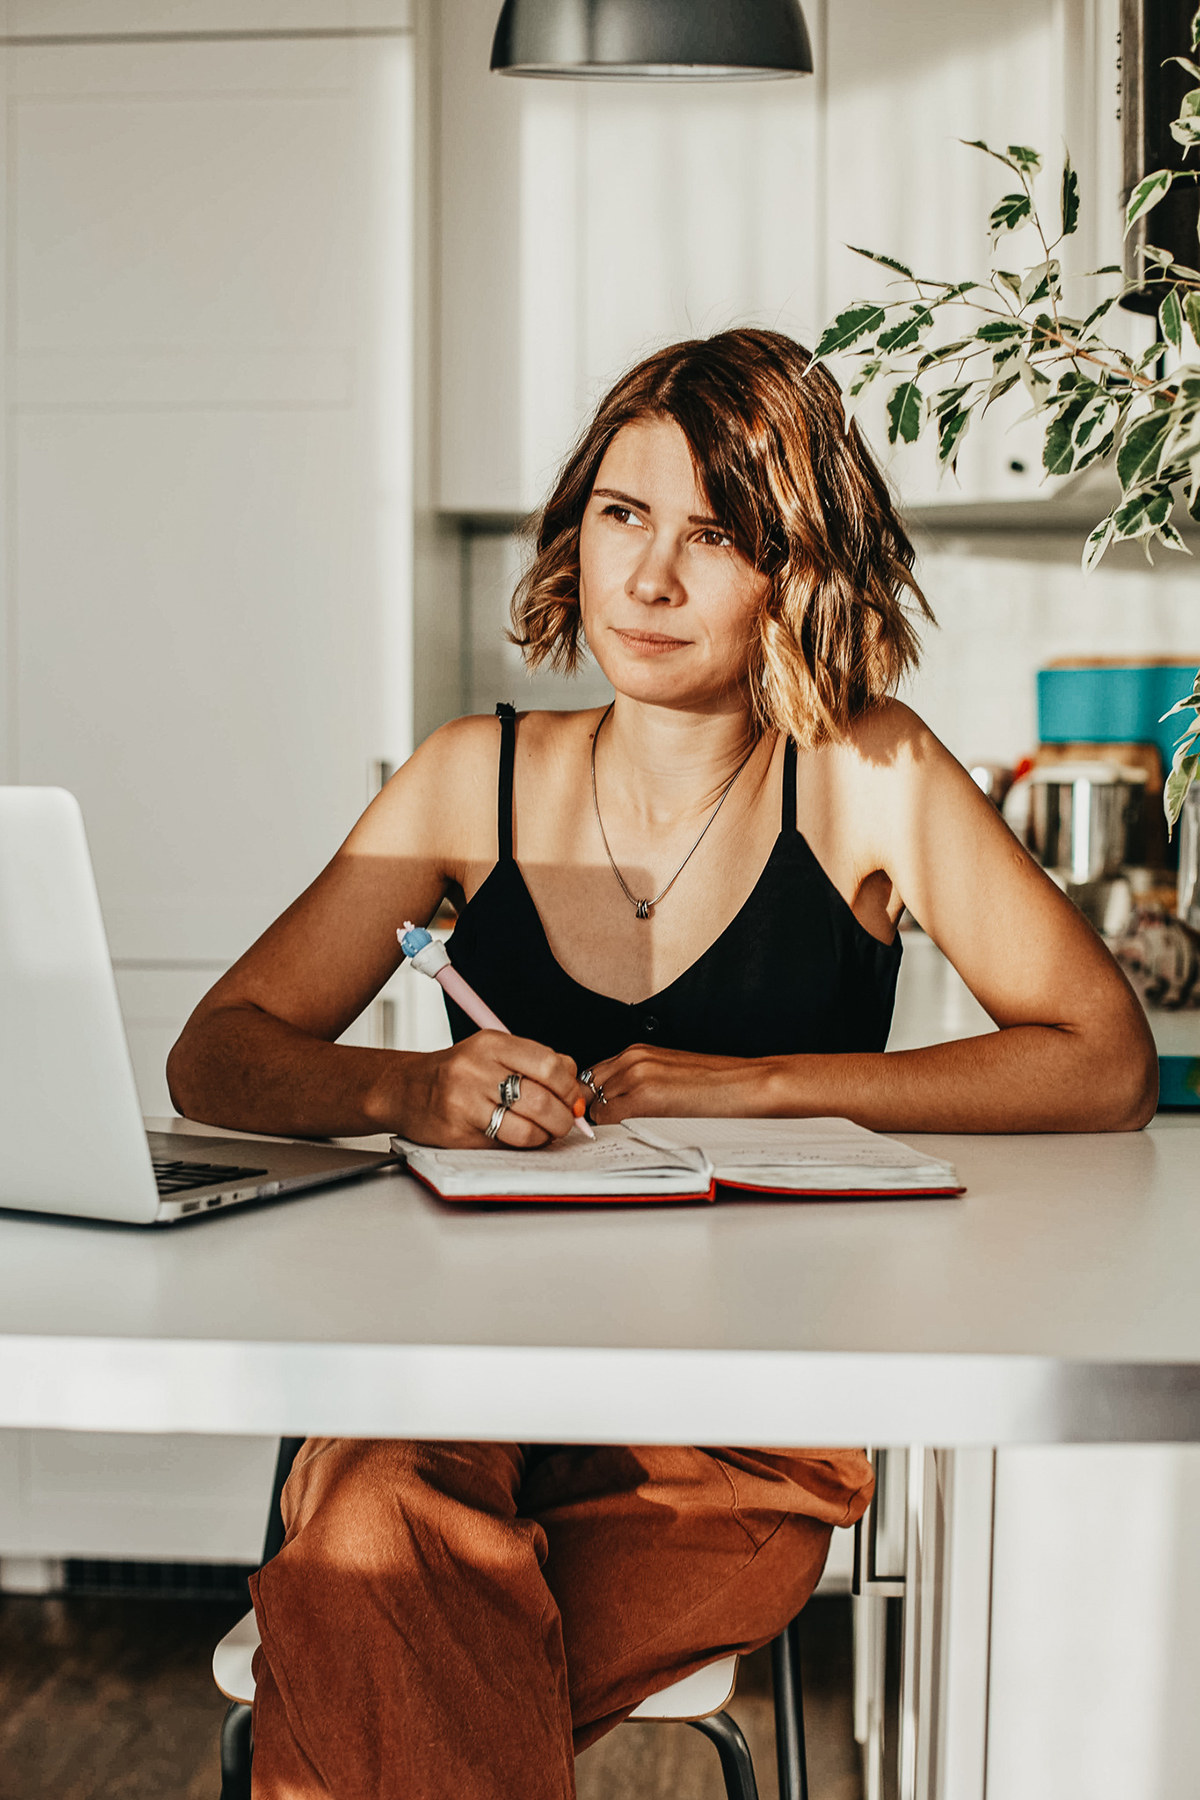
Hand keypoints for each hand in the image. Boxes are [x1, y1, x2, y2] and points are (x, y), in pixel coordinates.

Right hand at [395, 1031, 586, 1147]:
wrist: (406, 1089)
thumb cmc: (458, 1073)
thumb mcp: (494, 1053)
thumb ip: (536, 1064)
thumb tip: (576, 1092)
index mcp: (491, 1043)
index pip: (548, 1064)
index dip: (570, 1088)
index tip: (575, 1100)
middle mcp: (476, 1069)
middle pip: (542, 1099)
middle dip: (564, 1118)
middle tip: (566, 1122)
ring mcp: (465, 1102)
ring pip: (526, 1129)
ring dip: (546, 1136)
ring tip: (546, 1133)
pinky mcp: (458, 1132)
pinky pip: (504, 1146)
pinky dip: (522, 1146)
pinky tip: (522, 1140)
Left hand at [587, 1045, 769, 1122]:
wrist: (749, 1085)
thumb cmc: (718, 1086)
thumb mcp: (669, 1076)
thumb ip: (638, 1085)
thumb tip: (612, 1107)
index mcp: (637, 1052)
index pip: (591, 1078)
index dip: (592, 1101)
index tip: (599, 1117)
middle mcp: (632, 1060)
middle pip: (587, 1091)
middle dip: (594, 1112)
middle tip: (610, 1131)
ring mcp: (636, 1076)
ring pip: (595, 1107)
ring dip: (605, 1124)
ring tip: (627, 1135)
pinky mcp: (645, 1097)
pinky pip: (608, 1120)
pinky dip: (612, 1132)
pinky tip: (633, 1137)